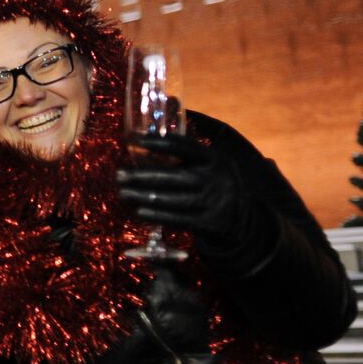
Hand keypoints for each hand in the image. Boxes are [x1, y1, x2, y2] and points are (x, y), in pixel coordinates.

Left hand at [117, 133, 252, 247]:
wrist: (244, 218)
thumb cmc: (215, 184)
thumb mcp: (212, 164)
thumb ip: (188, 155)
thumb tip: (147, 143)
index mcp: (213, 158)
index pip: (184, 146)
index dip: (159, 143)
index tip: (136, 141)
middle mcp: (213, 178)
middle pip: (171, 176)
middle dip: (141, 176)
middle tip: (119, 175)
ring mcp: (212, 201)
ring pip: (170, 199)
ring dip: (142, 196)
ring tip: (123, 193)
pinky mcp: (208, 222)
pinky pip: (176, 219)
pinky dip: (155, 215)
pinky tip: (139, 211)